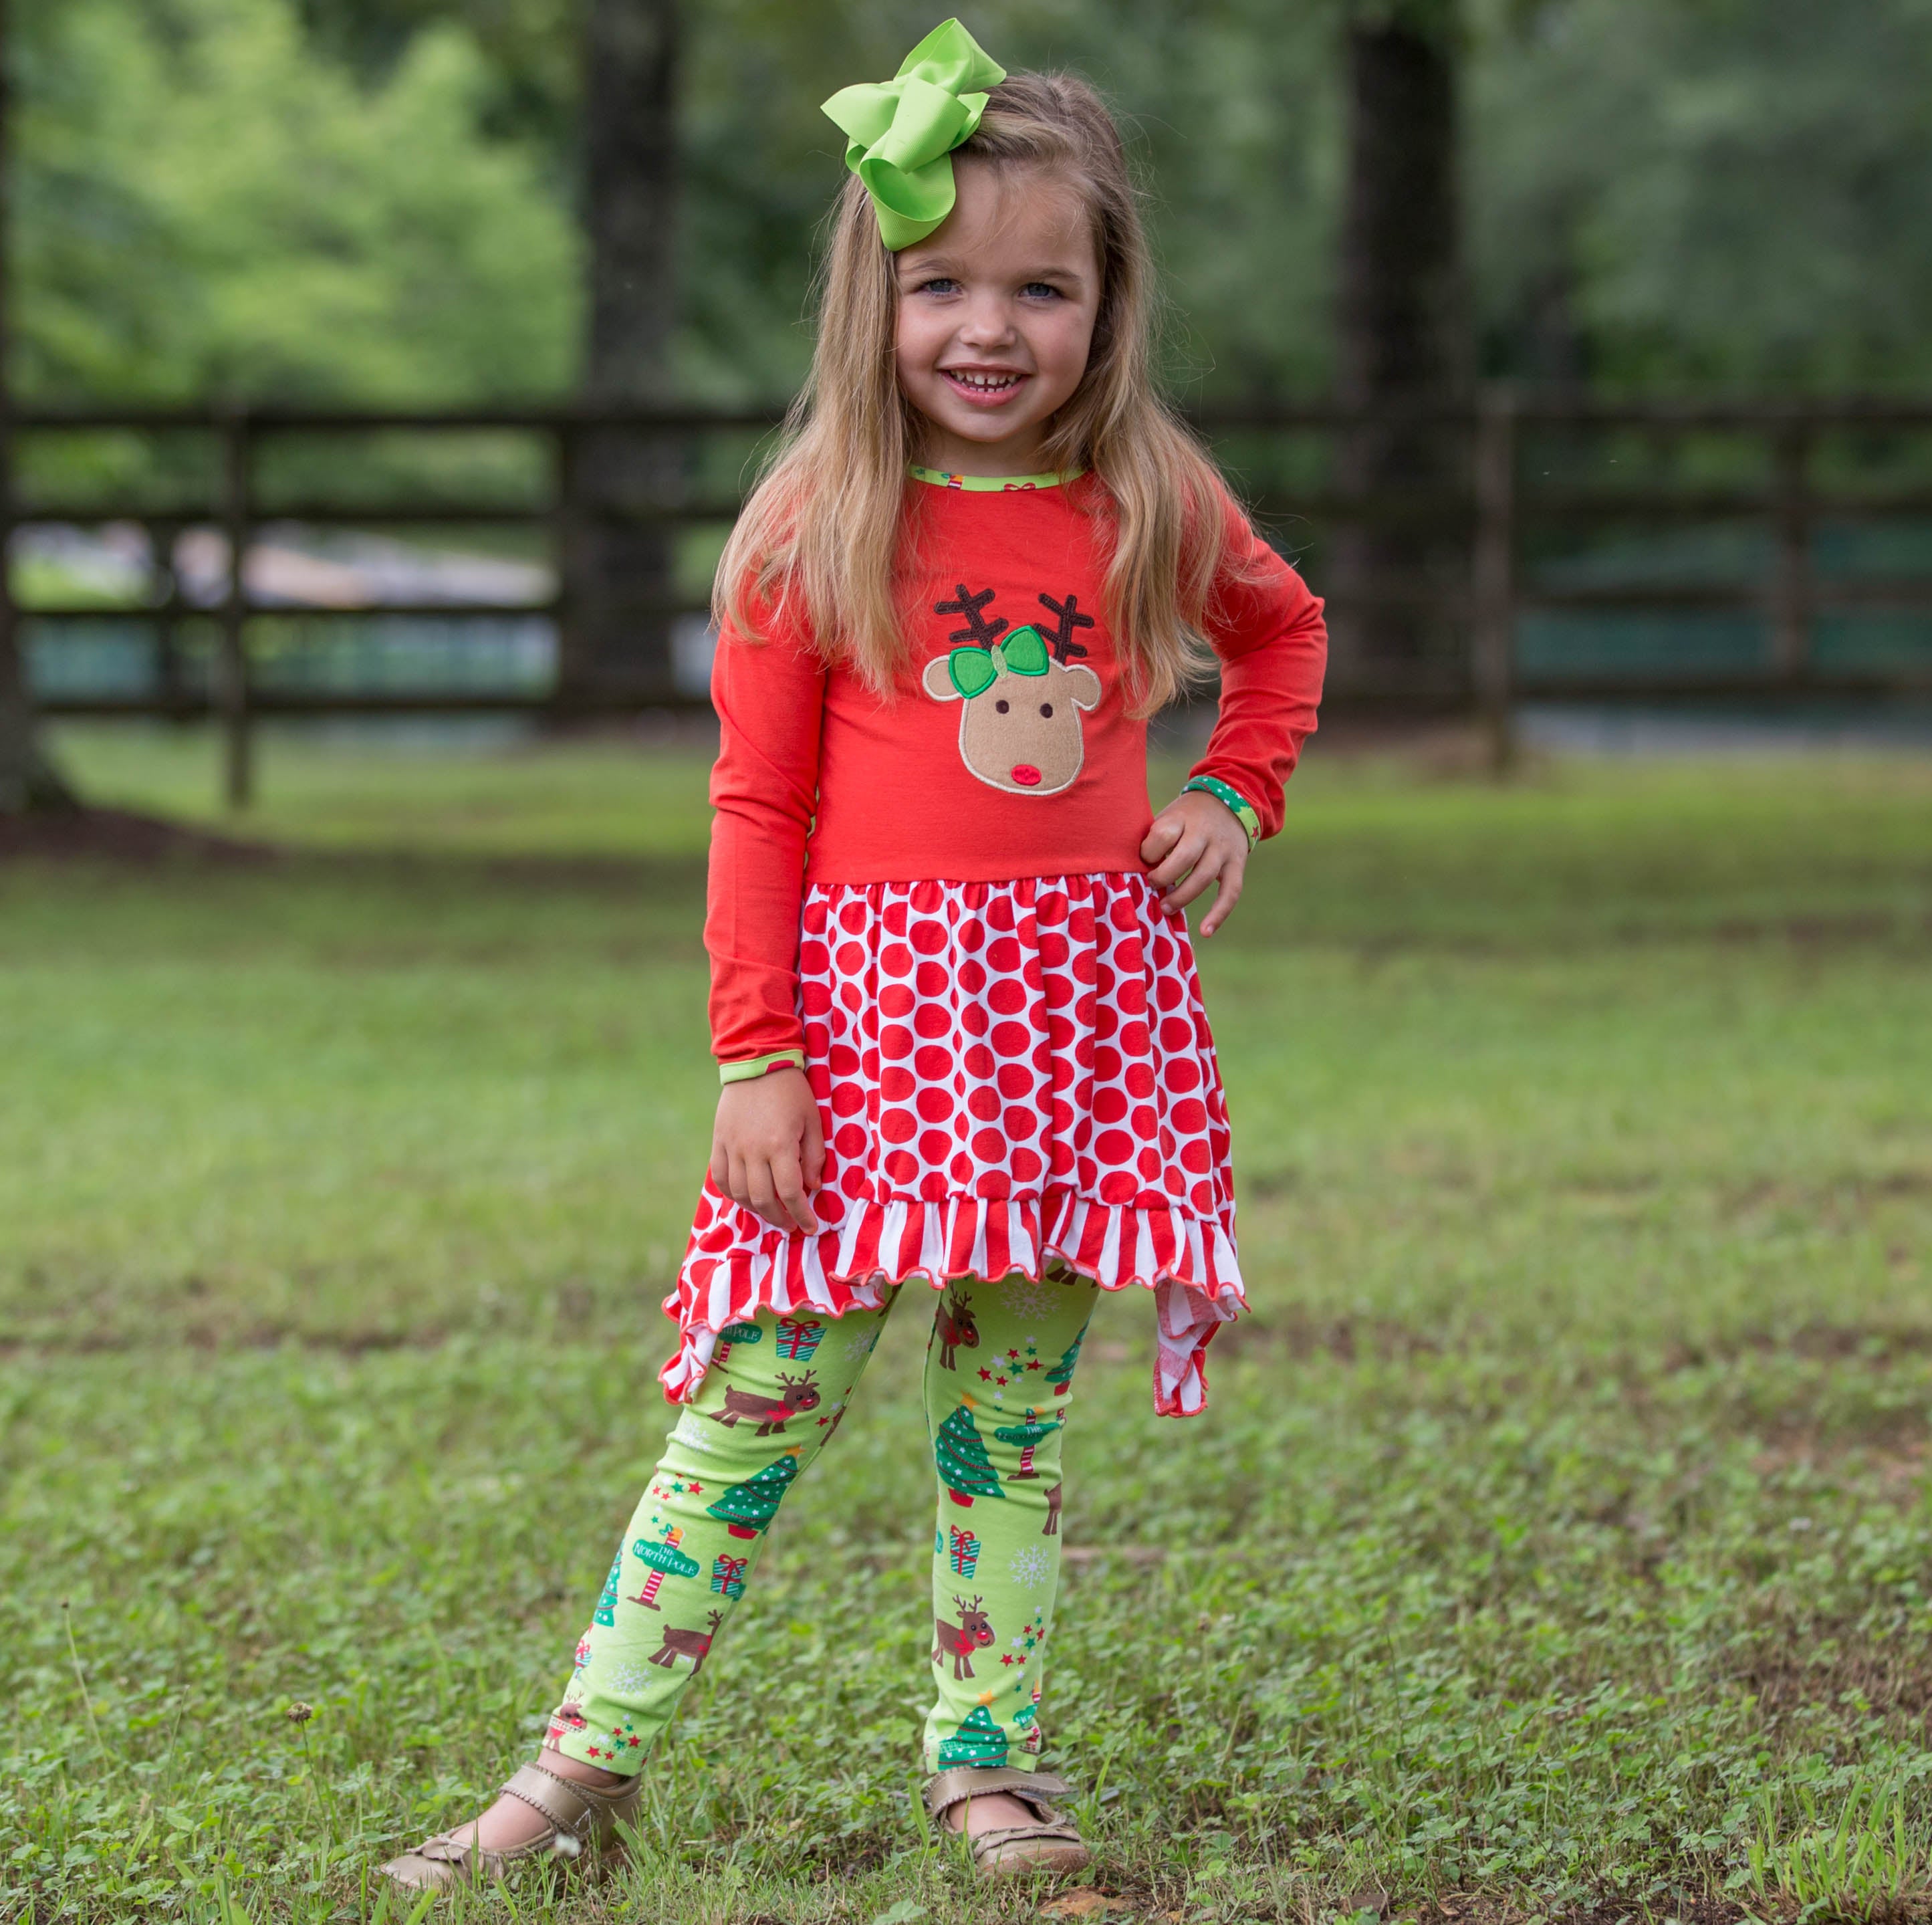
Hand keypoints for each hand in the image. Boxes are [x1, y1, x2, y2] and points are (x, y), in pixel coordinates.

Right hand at [710, 1067, 824, 1233]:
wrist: (756, 1063)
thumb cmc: (791, 1090)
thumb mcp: (813, 1120)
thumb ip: (814, 1156)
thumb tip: (813, 1186)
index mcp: (780, 1144)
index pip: (791, 1192)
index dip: (802, 1215)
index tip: (810, 1227)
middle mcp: (753, 1150)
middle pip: (763, 1200)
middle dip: (779, 1219)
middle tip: (790, 1224)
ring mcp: (732, 1147)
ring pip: (739, 1194)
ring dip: (756, 1210)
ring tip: (771, 1212)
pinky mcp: (719, 1142)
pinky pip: (721, 1178)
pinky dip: (733, 1194)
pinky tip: (746, 1197)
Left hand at [1140, 790, 1248, 935]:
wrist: (1228, 802)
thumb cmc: (1185, 818)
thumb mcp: (1168, 816)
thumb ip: (1152, 838)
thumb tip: (1129, 870)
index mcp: (1182, 818)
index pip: (1162, 835)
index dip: (1149, 852)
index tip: (1144, 859)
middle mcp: (1205, 832)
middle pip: (1183, 858)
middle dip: (1163, 878)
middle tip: (1151, 886)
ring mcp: (1223, 849)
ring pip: (1203, 878)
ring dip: (1182, 897)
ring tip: (1165, 909)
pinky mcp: (1237, 865)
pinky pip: (1231, 893)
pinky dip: (1218, 914)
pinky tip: (1206, 931)